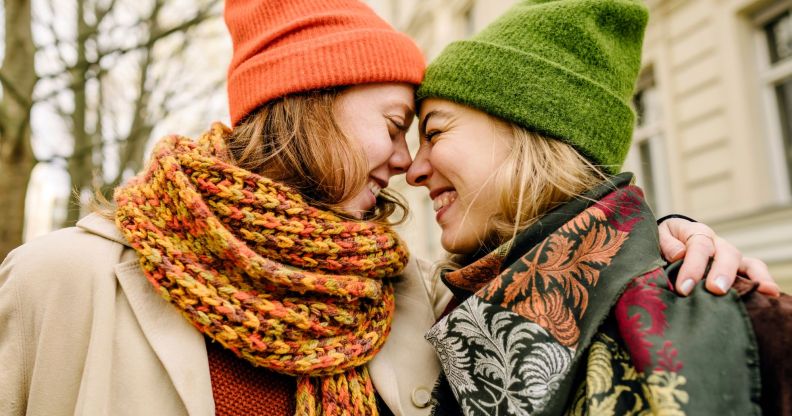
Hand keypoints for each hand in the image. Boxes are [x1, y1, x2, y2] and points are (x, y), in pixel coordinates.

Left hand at [658, 218, 780, 296]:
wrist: (671, 240)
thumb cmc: (664, 241)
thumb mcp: (659, 236)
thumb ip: (666, 243)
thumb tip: (679, 254)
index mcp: (696, 233)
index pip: (698, 247)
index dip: (692, 267)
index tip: (684, 289)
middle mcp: (717, 244)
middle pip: (726, 254)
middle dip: (722, 272)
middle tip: (716, 290)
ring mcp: (730, 257)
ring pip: (747, 263)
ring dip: (754, 277)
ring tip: (762, 292)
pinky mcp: (737, 268)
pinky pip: (754, 272)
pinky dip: (763, 281)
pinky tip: (771, 295)